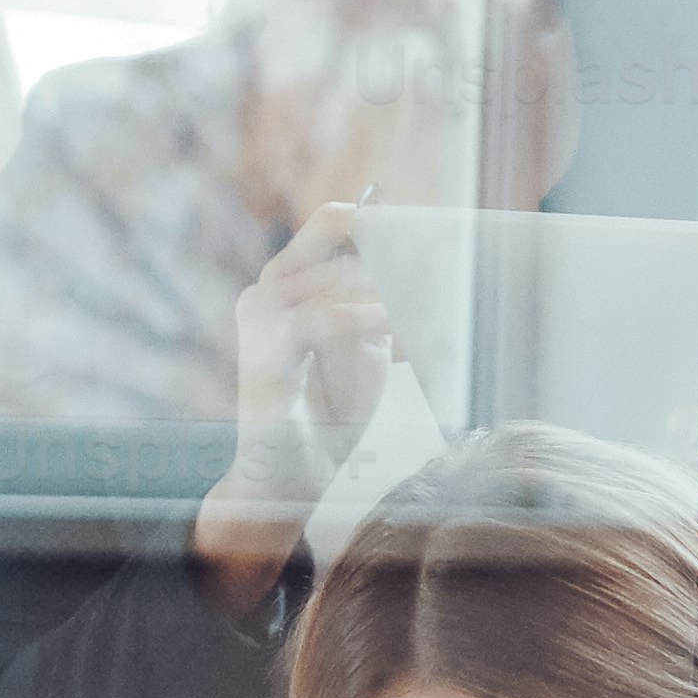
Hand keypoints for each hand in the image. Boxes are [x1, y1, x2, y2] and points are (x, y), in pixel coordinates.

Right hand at [193, 199, 400, 609]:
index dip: (383, 218)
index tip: (435, 225)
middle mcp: (266, 289)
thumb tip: (426, 263)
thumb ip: (382, 307)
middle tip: (439, 243)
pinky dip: (366, 318)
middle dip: (389, 233)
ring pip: (333, 272)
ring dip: (389, 286)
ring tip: (429, 302)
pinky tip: (398, 326)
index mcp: (287, 283)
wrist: (288, 479)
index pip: (333, 224)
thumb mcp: (366, 350)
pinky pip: (322, 318)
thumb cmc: (327, 415)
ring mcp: (258, 317)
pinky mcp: (263, 354)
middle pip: (330, 227)